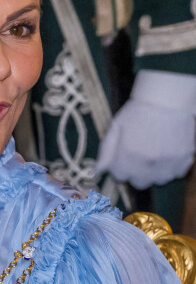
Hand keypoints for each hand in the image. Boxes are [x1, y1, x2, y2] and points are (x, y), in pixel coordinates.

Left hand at [96, 70, 195, 188]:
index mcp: (128, 156)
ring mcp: (169, 164)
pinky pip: (176, 174)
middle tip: (138, 156)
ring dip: (154, 172)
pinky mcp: (185, 160)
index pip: (119, 176)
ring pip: (159, 181)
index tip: (122, 158)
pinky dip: (171, 168)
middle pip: (139, 183)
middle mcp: (148, 164)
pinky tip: (166, 153)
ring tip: (153, 153)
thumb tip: (98, 170)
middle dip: (135, 173)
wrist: (166, 100)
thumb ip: (106, 151)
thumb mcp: (115, 127)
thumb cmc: (137, 112)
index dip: (119, 167)